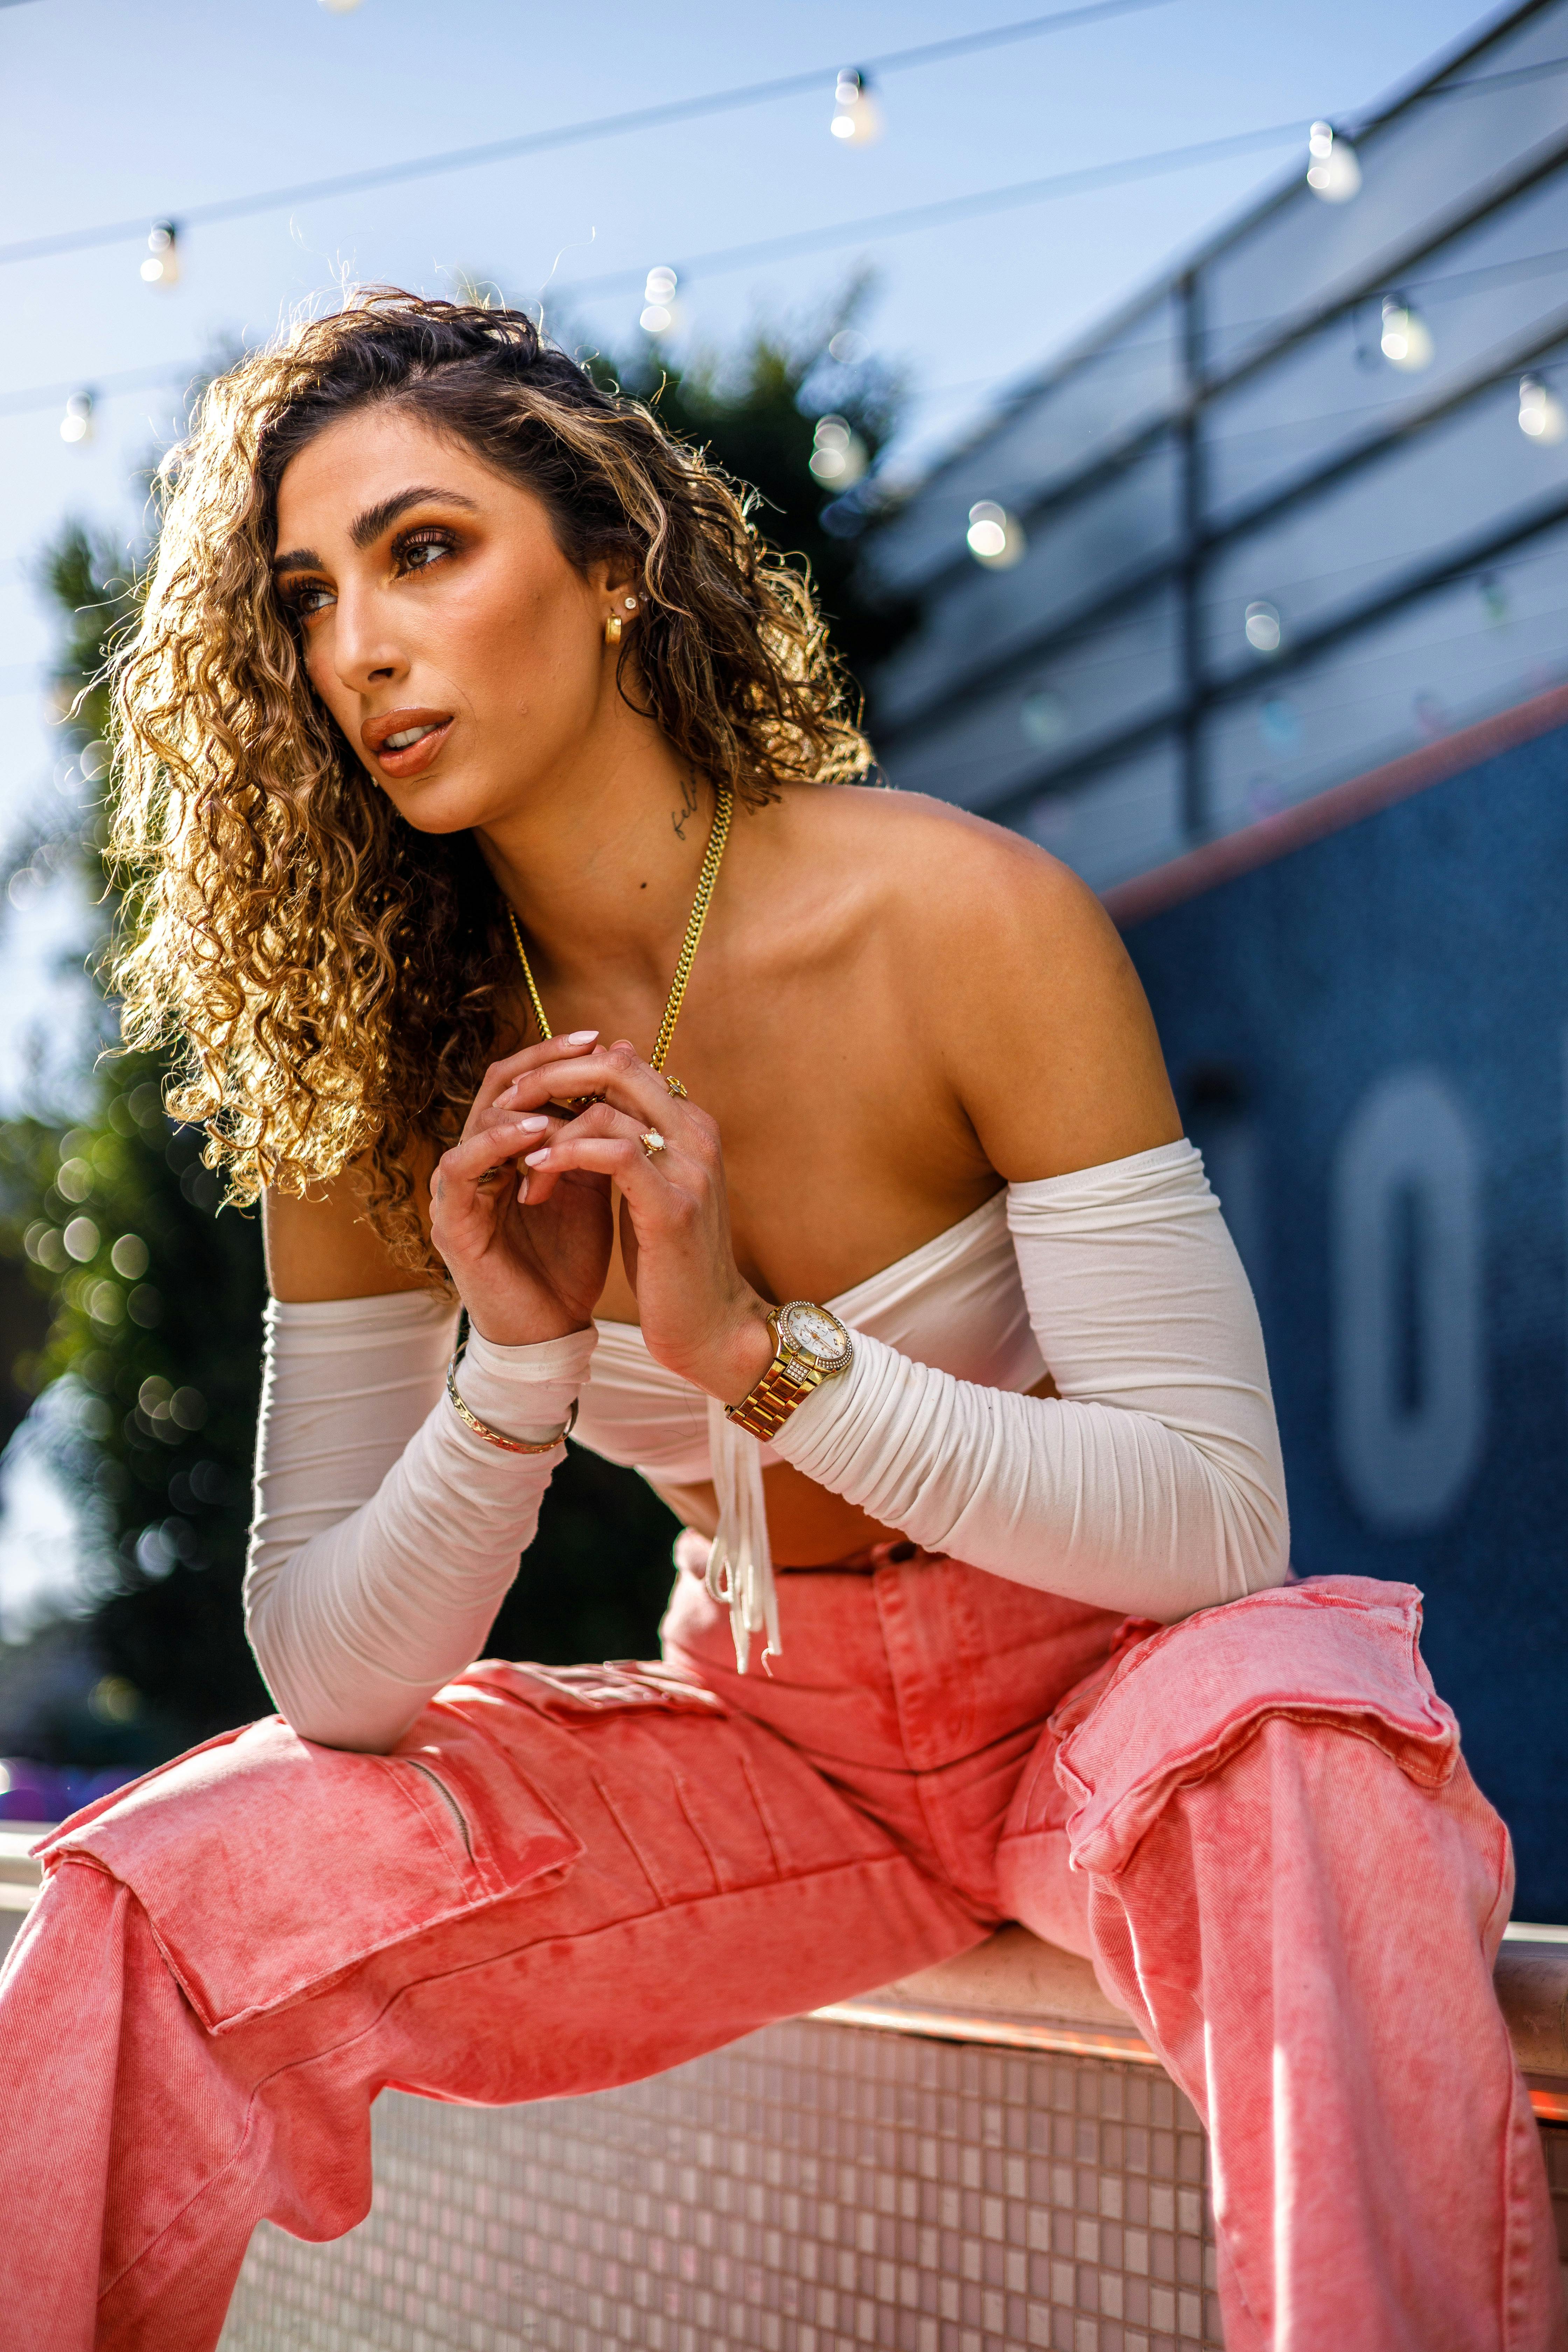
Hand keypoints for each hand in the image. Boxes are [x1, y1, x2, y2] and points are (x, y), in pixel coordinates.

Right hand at [429, 1031, 616, 1345]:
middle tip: (586, 1042)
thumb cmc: (569, 1263)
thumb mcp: (590, 1188)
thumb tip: (621, 1072)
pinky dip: (496, 1142)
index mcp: (505, 1153)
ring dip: (524, 1099)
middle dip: (542, 1061)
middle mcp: (475, 1164)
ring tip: (568, 1088)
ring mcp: (457, 1192)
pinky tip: (535, 1129)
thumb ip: (594, 1136)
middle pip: (495, 1087)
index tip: (602, 1038)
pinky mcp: (451, 1222)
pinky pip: (460, 1166)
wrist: (554, 1333)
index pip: (519, 1083)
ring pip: (476, 1119)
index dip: (555, 1056)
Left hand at [505, 1039, 776, 1403]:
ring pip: (607, 1109)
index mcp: (691, 1125)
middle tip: (512, 1106)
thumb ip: (632, 1141)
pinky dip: (567, 1154)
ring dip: (551, 1130)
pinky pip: (614, 1154)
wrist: (710, 1325)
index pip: (624, 1065)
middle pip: (616, 1068)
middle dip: (552, 1079)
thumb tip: (599, 1101)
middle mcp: (696, 1135)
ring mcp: (689, 1168)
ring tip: (523, 1161)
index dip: (568, 1071)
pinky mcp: (673, 1207)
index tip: (528, 1098)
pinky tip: (539, 1171)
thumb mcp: (650, 1189)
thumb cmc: (673, 1259)